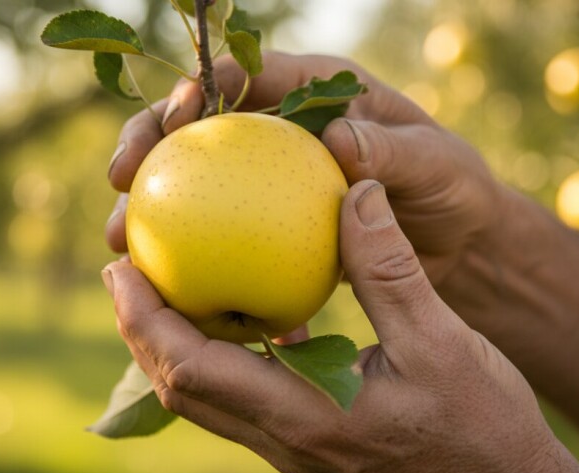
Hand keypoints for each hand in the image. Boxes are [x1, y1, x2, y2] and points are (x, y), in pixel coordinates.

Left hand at [103, 180, 578, 472]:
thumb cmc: (483, 423)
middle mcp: (285, 441)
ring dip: (171, 346)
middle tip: (124, 269)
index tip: (120, 266)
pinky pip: (239, 400)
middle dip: (139, 330)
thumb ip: (389, 267)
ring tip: (165, 288)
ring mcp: (293, 449)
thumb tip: (354, 190)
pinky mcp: (308, 444)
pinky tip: (239, 318)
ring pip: (204, 399)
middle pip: (179, 389)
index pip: (191, 370)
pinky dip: (217, 357)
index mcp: (306, 417)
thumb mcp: (441, 339)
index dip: (144, 319)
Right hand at [105, 52, 502, 286]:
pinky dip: (195, 257)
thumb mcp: (436, 165)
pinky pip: (221, 235)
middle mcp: (284, 129)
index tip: (174, 120)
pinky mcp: (269, 223)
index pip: (248, 75)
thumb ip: (391, 153)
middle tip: (119, 178)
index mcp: (318, 91)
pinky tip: (170, 289)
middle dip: (150, 143)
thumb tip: (337, 141)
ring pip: (198, 184)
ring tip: (120, 241)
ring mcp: (271, 179)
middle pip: (202, 127)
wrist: (459, 242)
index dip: (201, 88)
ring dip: (154, 208)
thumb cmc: (452, 189)